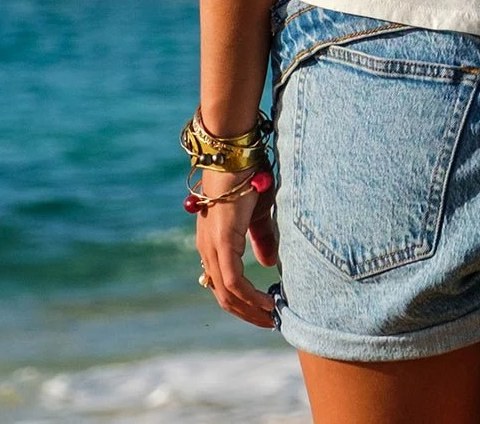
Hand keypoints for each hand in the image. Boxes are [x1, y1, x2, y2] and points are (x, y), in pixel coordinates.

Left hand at [193, 169, 278, 327]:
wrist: (236, 156)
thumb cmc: (248, 178)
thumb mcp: (258, 213)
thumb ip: (262, 239)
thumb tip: (268, 264)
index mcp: (213, 243)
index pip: (223, 284)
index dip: (242, 302)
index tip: (263, 311)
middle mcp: (207, 250)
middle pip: (223, 296)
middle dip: (247, 312)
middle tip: (270, 322)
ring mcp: (212, 247)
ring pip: (227, 293)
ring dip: (250, 309)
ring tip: (272, 317)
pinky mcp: (222, 242)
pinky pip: (234, 281)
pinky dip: (250, 296)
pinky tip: (268, 302)